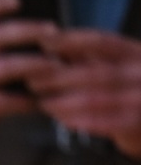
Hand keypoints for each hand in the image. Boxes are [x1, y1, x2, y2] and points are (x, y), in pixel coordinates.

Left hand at [32, 28, 140, 158]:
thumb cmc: (129, 90)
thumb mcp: (117, 66)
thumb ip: (89, 57)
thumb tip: (54, 41)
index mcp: (136, 52)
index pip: (103, 42)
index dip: (72, 41)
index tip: (45, 42)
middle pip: (96, 72)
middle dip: (61, 77)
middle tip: (33, 81)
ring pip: (98, 98)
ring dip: (66, 102)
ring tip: (44, 103)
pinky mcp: (137, 121)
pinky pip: (105, 123)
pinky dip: (81, 121)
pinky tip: (62, 120)